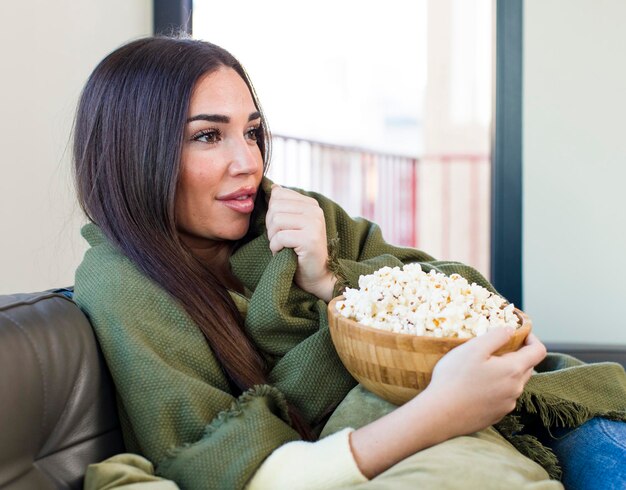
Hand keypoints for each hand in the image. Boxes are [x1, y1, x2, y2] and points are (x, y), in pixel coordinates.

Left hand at [266, 185, 335, 300]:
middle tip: (280, 240)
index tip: (282, 228)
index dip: (272, 213)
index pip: (279, 195)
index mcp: (311, 204)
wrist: (316, 276)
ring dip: (273, 237)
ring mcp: (314, 224)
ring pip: (276, 221)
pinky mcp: (310, 239)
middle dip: (271, 226)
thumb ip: (284, 205)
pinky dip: (276, 247)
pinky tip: (284, 253)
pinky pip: (280, 237)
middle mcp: (315, 211)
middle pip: (275, 207)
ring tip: (282, 246)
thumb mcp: (292, 224)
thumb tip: (274, 187)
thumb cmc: (300, 251)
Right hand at [422, 328, 546, 437]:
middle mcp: (516, 389)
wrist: (440, 414)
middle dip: (517, 354)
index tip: (519, 333)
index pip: (538, 351)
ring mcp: (507, 405)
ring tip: (482, 367)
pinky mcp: (496, 415)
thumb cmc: (454, 378)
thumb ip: (496, 336)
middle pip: (527, 367)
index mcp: (513, 370)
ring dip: (505, 372)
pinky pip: (504, 396)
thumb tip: (511, 330)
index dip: (532, 338)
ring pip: (514, 382)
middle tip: (494, 348)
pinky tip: (476, 386)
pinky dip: (496, 387)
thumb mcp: (473, 348)